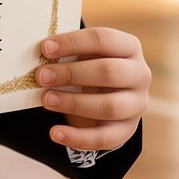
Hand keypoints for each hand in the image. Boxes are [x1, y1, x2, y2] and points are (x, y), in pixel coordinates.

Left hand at [37, 27, 149, 152]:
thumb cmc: (90, 64)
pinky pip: (105, 138)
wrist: (108, 92)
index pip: (103, 39)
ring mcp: (137, 104)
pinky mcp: (128, 129)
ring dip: (74, 103)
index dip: (73, 43)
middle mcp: (139, 74)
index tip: (45, 48)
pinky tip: (55, 133)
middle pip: (108, 72)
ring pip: (109, 106)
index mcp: (129, 47)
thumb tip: (39, 54)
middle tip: (42, 76)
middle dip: (71, 74)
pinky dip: (78, 137)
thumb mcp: (85, 52)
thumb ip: (69, 51)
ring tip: (46, 100)